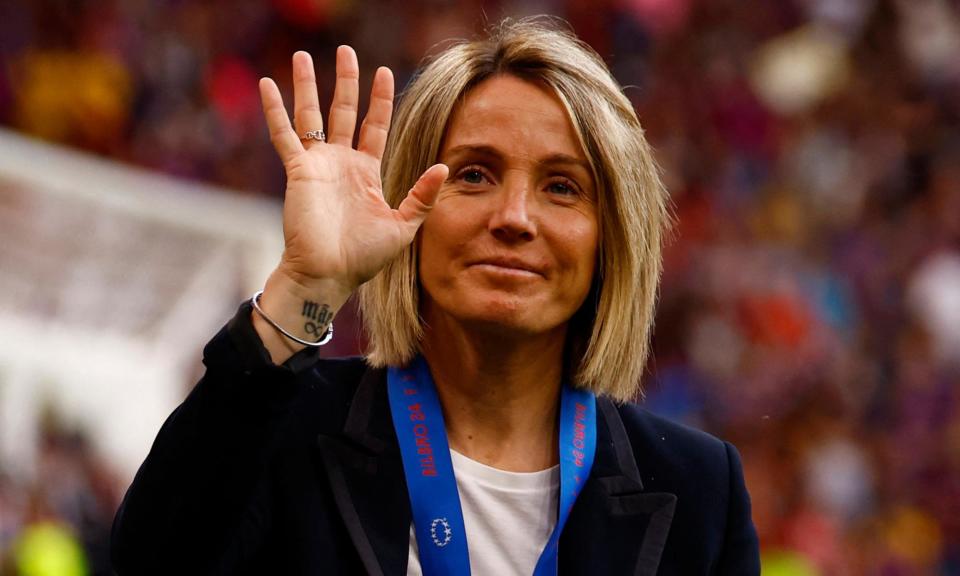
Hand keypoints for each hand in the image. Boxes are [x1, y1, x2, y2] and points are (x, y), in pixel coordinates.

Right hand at [259, 47, 447, 296]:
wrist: (329, 274)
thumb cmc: (364, 257)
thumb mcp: (403, 226)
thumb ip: (422, 196)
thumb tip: (443, 167)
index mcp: (366, 172)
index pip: (374, 126)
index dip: (379, 100)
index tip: (384, 72)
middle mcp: (341, 163)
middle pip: (344, 111)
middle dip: (346, 81)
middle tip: (346, 51)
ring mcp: (318, 165)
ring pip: (311, 115)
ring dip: (306, 85)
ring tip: (303, 55)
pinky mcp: (298, 171)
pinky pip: (284, 135)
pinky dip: (275, 110)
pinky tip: (267, 84)